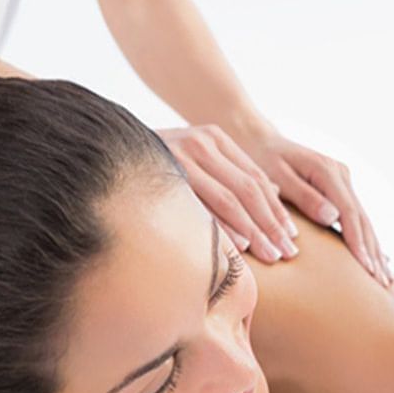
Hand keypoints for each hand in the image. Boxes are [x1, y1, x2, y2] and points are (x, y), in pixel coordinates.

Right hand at [158, 125, 298, 263]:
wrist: (103, 146)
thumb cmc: (156, 164)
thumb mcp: (198, 159)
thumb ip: (231, 174)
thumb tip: (274, 197)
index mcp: (214, 138)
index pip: (257, 178)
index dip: (276, 210)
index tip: (290, 237)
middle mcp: (201, 141)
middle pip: (249, 189)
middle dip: (270, 224)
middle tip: (286, 252)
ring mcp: (181, 153)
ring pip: (230, 198)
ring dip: (253, 230)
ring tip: (270, 255)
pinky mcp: (162, 170)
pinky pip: (200, 204)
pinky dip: (222, 226)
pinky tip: (238, 247)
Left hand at [238, 128, 391, 286]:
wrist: (258, 141)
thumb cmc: (259, 160)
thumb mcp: (275, 176)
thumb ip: (304, 197)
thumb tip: (333, 218)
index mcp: (327, 171)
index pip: (348, 213)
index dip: (358, 242)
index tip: (365, 267)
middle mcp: (341, 175)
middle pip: (362, 219)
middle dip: (373, 252)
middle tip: (382, 282)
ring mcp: (344, 181)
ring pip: (364, 221)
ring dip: (375, 250)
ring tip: (385, 279)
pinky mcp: (341, 189)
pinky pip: (357, 219)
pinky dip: (367, 241)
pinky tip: (379, 260)